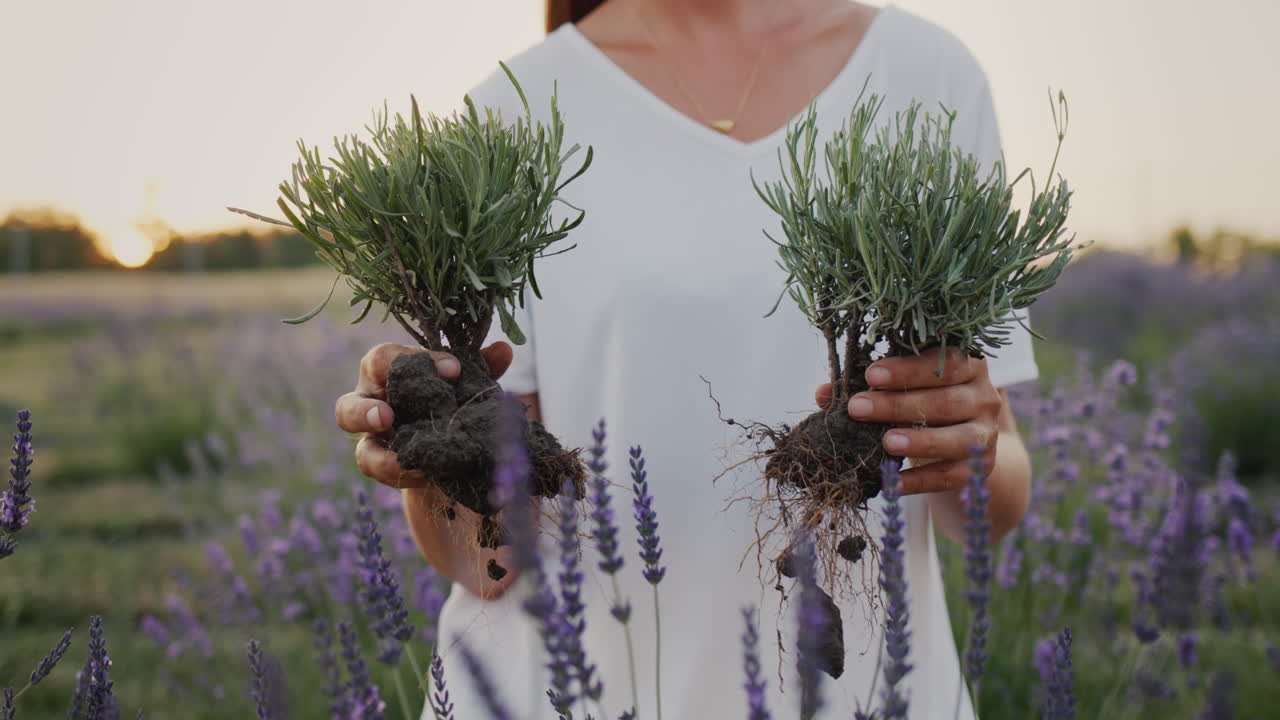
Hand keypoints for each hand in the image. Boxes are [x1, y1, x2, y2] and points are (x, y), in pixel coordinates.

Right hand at [335, 341, 513, 488]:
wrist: (449, 448)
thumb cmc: (452, 401)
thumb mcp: (469, 386)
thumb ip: (482, 368)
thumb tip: (503, 349)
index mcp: (391, 368)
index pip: (390, 357)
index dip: (419, 360)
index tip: (455, 371)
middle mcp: (372, 395)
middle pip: (352, 395)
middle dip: (367, 407)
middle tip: (388, 416)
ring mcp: (369, 429)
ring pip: (349, 425)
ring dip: (367, 431)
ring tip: (394, 445)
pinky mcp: (375, 459)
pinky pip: (371, 462)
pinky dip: (396, 468)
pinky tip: (424, 471)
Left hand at [814, 347, 1002, 494]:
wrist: (963, 444)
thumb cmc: (923, 401)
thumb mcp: (900, 387)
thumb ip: (868, 385)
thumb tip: (823, 393)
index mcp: (967, 364)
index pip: (942, 362)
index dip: (906, 368)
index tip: (870, 374)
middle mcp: (984, 396)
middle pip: (946, 400)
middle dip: (898, 404)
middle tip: (858, 408)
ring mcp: (986, 434)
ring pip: (957, 438)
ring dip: (919, 440)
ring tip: (885, 442)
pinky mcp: (979, 468)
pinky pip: (951, 476)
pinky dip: (921, 481)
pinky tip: (892, 482)